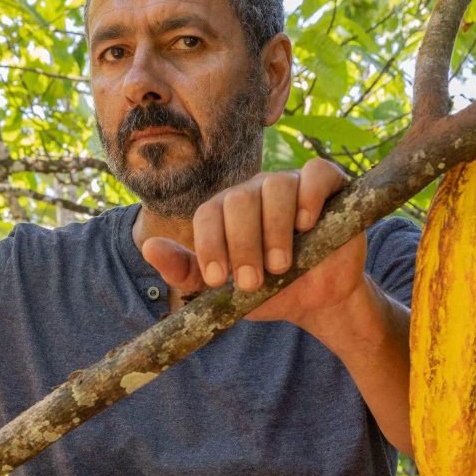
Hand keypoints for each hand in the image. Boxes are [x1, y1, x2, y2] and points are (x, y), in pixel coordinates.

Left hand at [141, 159, 366, 329]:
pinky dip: (309, 196)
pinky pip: (316, 173)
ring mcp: (291, 185)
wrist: (316, 302)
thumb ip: (186, 271)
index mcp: (226, 212)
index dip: (210, 244)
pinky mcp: (327, 186)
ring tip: (281, 266)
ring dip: (275, 230)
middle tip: (253, 282)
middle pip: (239, 199)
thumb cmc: (268, 291)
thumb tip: (148, 248)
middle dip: (242, 245)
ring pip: (275, 186)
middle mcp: (255, 193)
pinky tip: (306, 224)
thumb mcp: (223, 292)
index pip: (209, 213)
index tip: (219, 280)